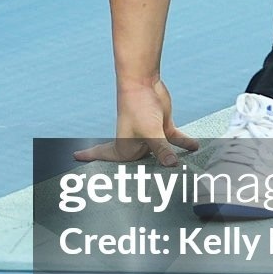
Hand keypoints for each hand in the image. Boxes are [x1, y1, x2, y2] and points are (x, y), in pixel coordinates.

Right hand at [75, 77, 201, 164]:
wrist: (144, 81)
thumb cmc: (138, 106)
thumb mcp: (151, 131)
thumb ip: (162, 150)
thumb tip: (172, 165)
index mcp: (125, 147)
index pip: (107, 158)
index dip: (93, 160)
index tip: (76, 157)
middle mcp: (136, 143)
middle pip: (141, 164)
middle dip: (147, 176)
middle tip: (152, 192)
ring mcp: (150, 135)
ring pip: (161, 153)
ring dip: (171, 160)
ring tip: (183, 174)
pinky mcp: (162, 126)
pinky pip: (174, 140)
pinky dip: (184, 143)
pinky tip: (195, 146)